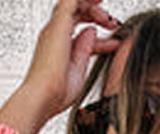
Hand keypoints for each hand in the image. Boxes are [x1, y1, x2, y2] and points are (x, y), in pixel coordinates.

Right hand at [0, 0, 120, 133]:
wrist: (43, 98)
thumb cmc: (56, 94)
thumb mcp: (79, 69)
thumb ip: (86, 50)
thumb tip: (92, 33)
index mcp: (58, 48)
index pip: (80, 33)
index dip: (100, 38)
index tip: (115, 44)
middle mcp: (54, 34)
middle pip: (75, 13)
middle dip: (96, 14)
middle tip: (113, 24)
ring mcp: (55, 27)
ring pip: (73, 2)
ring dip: (92, 5)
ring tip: (108, 16)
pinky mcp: (59, 23)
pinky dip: (87, 0)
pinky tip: (99, 0)